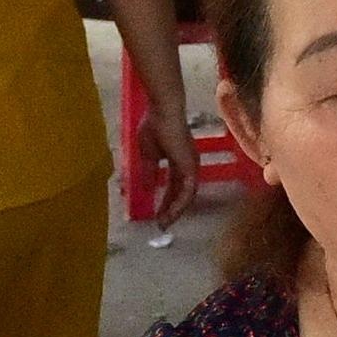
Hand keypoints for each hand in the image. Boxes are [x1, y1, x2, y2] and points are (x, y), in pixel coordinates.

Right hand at [140, 95, 199, 226]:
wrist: (163, 112)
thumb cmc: (155, 126)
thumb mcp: (148, 155)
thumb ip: (148, 172)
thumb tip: (145, 188)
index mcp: (179, 161)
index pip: (174, 187)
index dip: (166, 202)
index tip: (156, 214)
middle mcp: (188, 166)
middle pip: (181, 195)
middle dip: (171, 210)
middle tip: (161, 225)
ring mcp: (191, 167)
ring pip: (186, 197)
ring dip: (175, 211)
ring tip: (164, 223)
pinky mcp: (190, 168)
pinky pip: (187, 193)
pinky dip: (179, 205)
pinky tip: (169, 214)